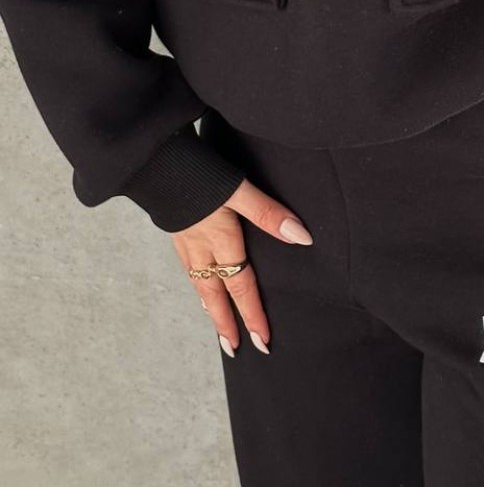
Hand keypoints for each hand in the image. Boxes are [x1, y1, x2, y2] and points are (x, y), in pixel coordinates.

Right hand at [170, 178, 313, 356]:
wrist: (154, 162)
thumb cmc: (199, 174)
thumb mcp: (240, 190)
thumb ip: (268, 214)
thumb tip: (301, 237)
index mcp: (220, 241)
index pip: (241, 286)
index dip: (253, 314)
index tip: (263, 340)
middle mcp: (201, 249)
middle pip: (216, 295)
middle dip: (227, 324)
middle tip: (234, 350)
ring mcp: (185, 243)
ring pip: (200, 285)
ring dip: (211, 309)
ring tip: (219, 327)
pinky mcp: (175, 233)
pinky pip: (189, 271)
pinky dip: (197, 287)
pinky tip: (200, 286)